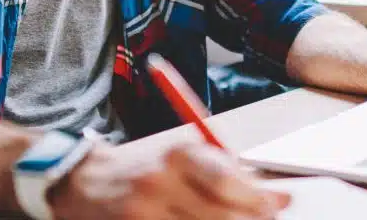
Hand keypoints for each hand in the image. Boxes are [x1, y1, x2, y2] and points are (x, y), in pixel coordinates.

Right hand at [49, 135, 291, 219]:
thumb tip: (280, 196)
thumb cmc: (147, 168)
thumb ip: (230, 173)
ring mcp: (143, 213)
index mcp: (177, 153)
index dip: (257, 199)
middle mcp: (159, 181)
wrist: (86, 182)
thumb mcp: (184, 157)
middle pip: (219, 215)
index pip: (225, 179)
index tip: (278, 205)